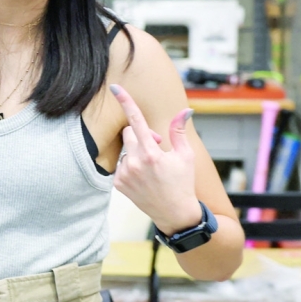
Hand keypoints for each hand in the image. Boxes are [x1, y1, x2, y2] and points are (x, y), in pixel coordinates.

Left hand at [110, 84, 200, 234]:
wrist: (174, 213)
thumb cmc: (183, 182)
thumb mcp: (186, 156)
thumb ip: (179, 131)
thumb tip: (186, 110)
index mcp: (151, 153)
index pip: (136, 121)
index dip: (126, 102)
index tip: (114, 87)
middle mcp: (134, 162)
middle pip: (129, 133)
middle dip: (141, 135)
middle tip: (157, 146)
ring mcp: (124, 173)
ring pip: (125, 149)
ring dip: (136, 151)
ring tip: (152, 167)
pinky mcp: (117, 183)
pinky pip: (120, 164)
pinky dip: (130, 165)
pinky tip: (143, 177)